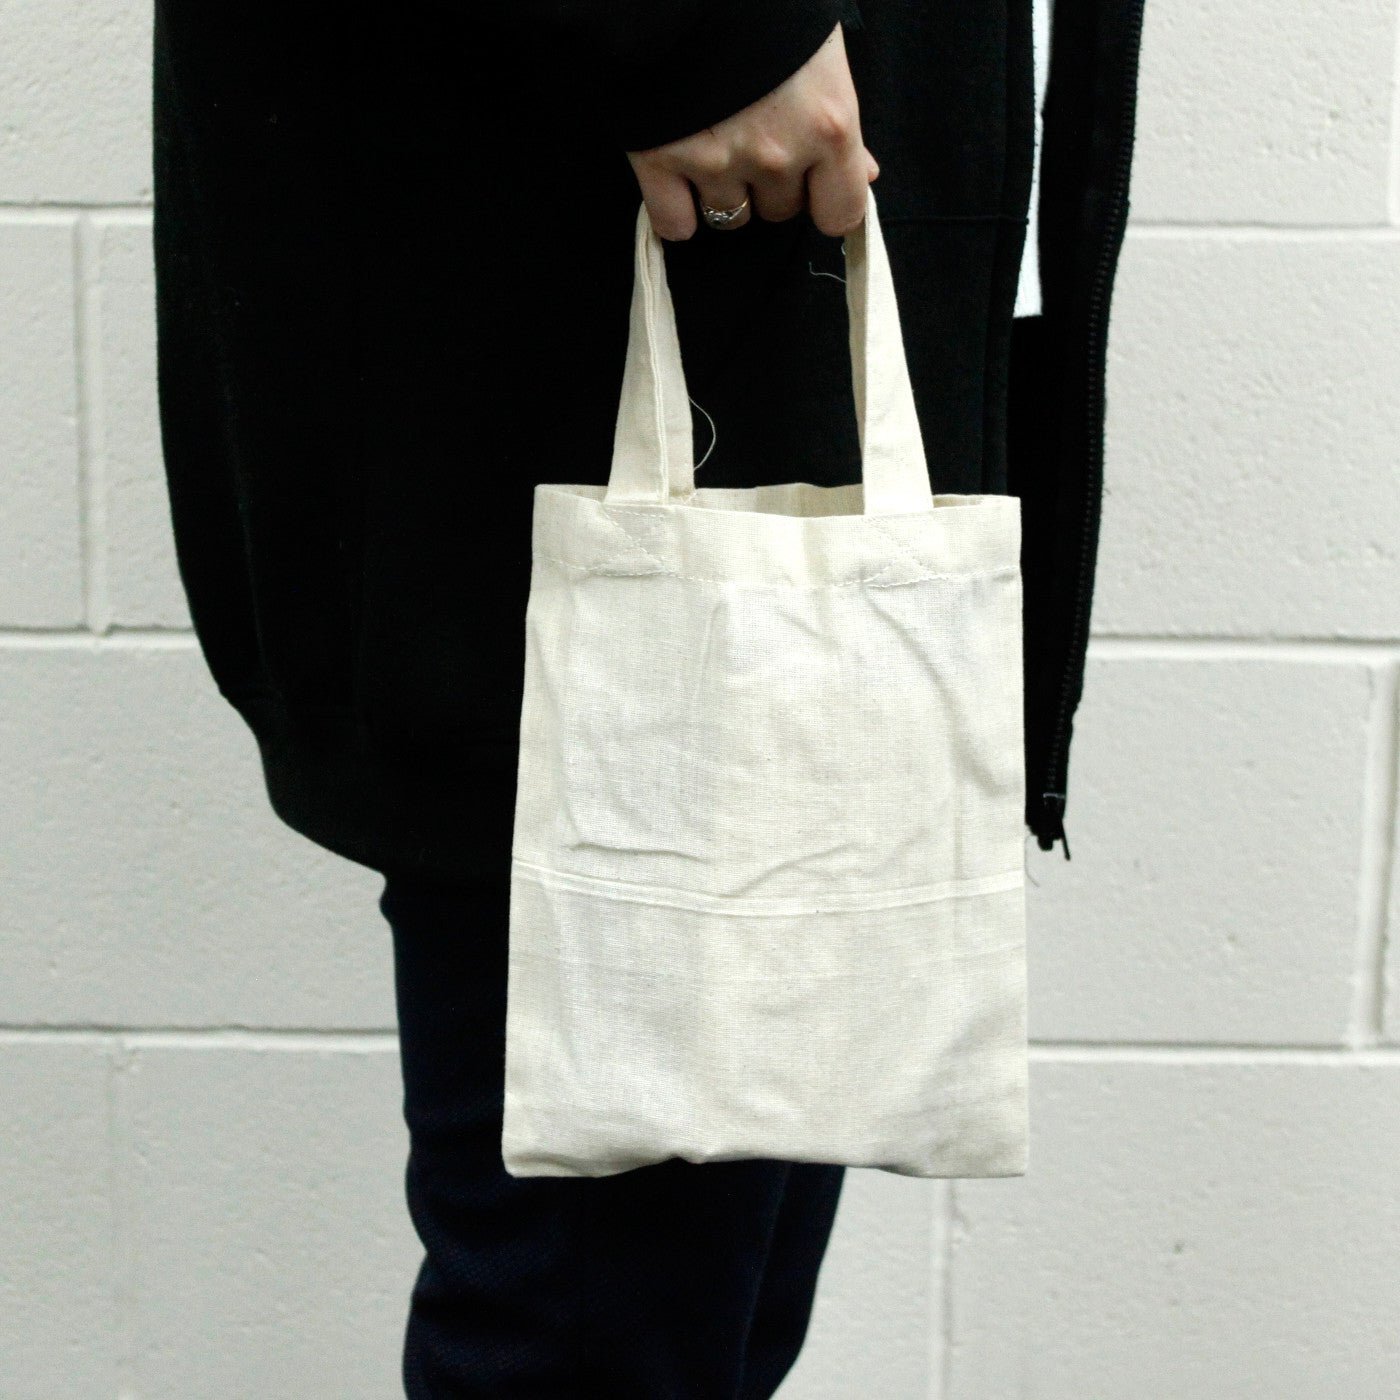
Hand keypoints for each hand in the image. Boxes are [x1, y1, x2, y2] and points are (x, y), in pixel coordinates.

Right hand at [625, 23, 878, 240]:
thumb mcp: (820, 53)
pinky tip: (677, 180)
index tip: (814, 185)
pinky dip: (676, 211)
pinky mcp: (659, 163)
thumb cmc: (761, 4)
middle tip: (754, 135)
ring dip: (725, 192)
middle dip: (771, 184)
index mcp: (828, 125)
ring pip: (729, 217)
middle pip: (779, 211)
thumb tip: (863, 173)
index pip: (841, 213)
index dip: (826, 200)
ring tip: (714, 144)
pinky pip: (674, 224)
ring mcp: (715, 163)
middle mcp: (776, 155)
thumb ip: (839, 120)